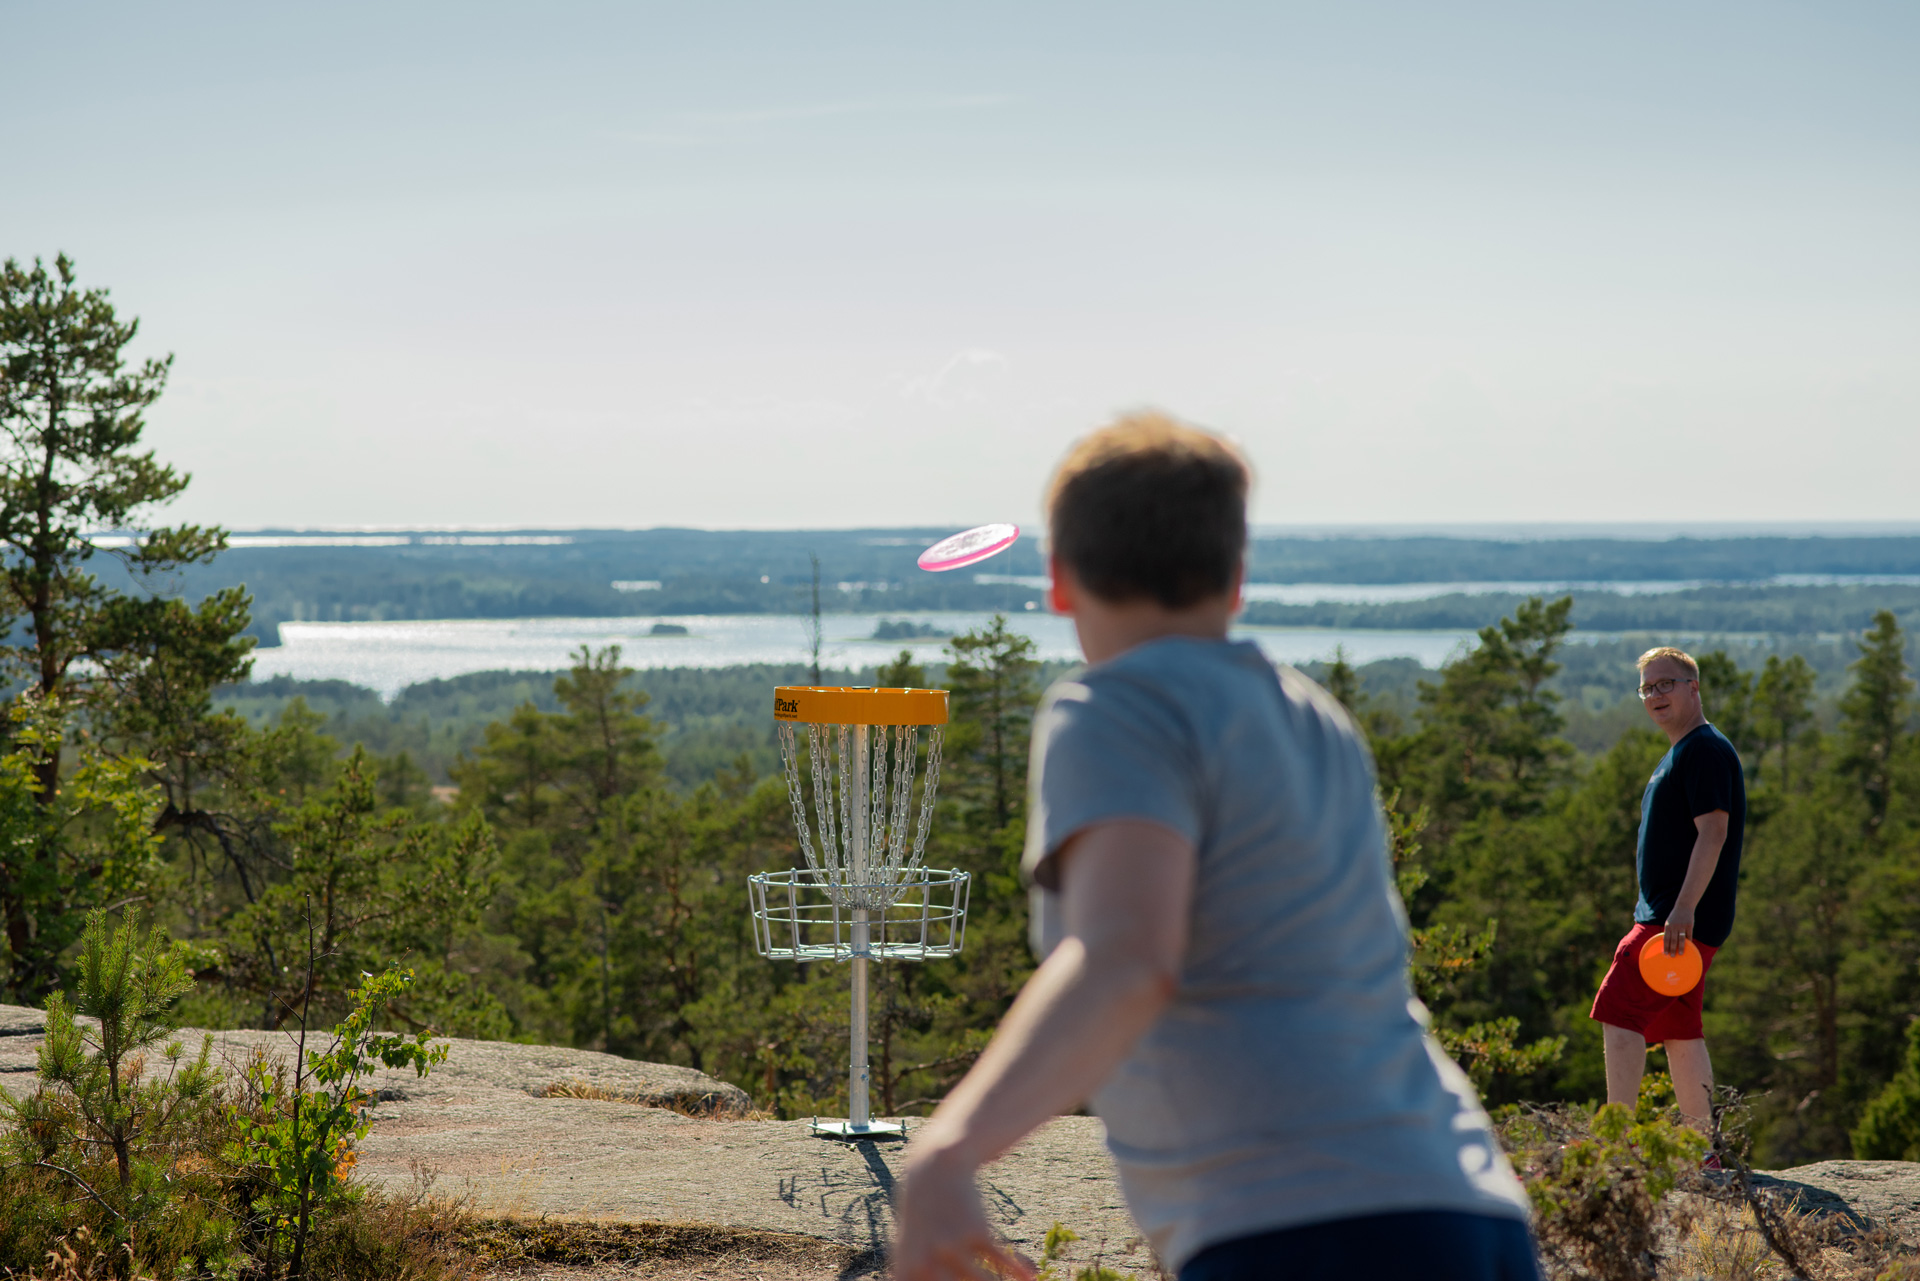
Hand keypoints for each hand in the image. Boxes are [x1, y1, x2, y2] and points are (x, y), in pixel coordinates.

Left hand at [894, 1148, 1033, 1280]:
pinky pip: (1002, 1261)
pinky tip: (1030, 1275)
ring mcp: (951, 1247)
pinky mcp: (975, 1230)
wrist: (933, 1171)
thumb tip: (922, 1280)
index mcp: (907, 1274)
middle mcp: (927, 1264)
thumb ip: (913, 1277)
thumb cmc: (923, 1220)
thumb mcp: (908, 1251)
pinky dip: (1018, 1271)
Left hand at [1663, 906, 1694, 956]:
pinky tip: (1689, 947)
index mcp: (1667, 926)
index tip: (1665, 953)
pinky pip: (1689, 935)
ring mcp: (1682, 926)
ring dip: (1680, 947)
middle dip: (1672, 949)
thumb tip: (1666, 942)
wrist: (1683, 906)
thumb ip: (1668, 931)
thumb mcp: (1668, 922)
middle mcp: (1674, 927)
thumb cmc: (1675, 916)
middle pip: (1673, 940)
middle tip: (1672, 956)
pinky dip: (1689, 942)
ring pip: (1681, 939)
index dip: (1665, 946)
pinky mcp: (1689, 926)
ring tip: (1680, 953)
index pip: (1666, 938)